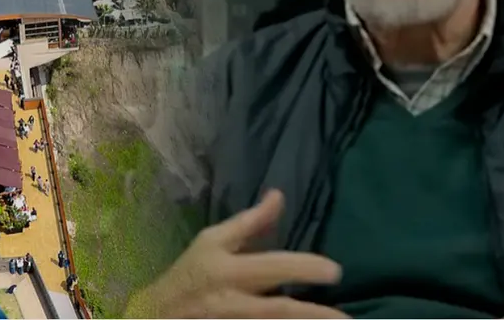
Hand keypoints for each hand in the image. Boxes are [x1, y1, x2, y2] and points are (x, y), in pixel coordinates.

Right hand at [125, 190, 347, 318]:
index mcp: (229, 270)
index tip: (335, 271)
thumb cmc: (190, 271)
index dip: (305, 269)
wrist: (157, 314)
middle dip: (314, 314)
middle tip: (346, 317)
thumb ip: (250, 223)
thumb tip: (279, 196)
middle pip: (279, 311)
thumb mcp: (213, 240)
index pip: (273, 269)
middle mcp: (233, 302)